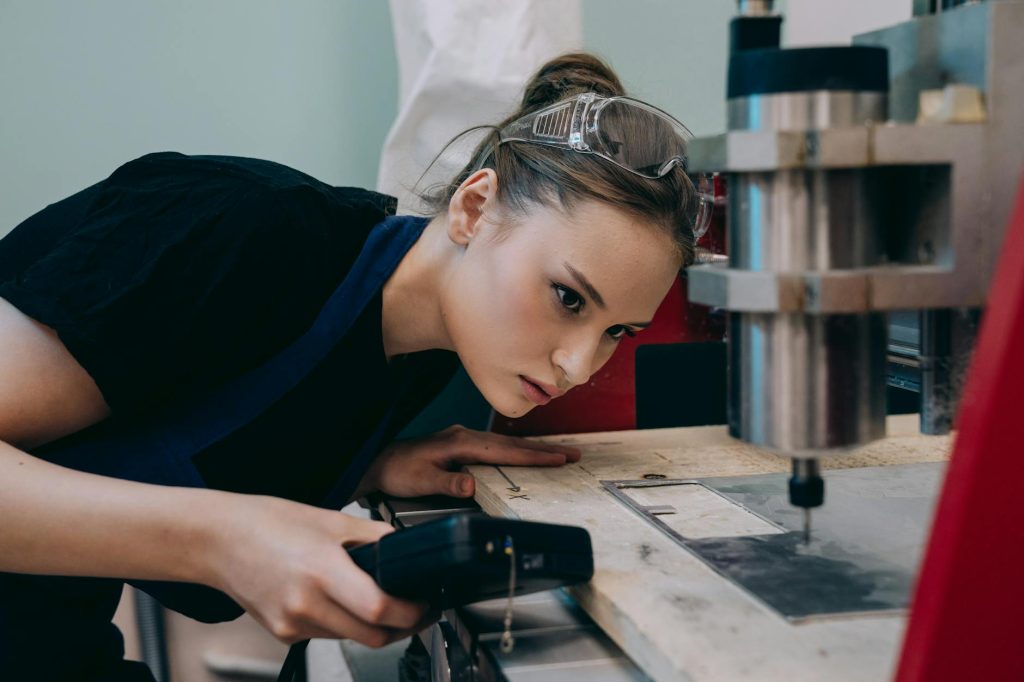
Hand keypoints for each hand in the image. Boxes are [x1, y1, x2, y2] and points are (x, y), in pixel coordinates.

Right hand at [209, 495, 435, 645]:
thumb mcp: (331, 520)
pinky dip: (342, 624)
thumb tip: (407, 549)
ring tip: (377, 600)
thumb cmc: (268, 524)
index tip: (426, 605)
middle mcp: (306, 604)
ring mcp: (293, 624)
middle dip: (402, 627)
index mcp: (322, 570)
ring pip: (351, 639)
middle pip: (372, 636)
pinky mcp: (284, 635)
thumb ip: (374, 537)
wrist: (219, 540)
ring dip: (372, 627)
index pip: (379, 609)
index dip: (412, 613)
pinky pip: (327, 636)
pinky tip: (337, 600)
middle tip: (416, 610)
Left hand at [358, 425, 581, 498]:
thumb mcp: (420, 481)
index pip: (505, 451)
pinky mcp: (462, 444)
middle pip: (512, 443)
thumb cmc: (397, 471)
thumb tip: (472, 485)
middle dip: (544, 449)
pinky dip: (517, 449)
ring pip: (507, 443)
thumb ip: (447, 483)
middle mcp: (465, 436)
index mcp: (460, 443)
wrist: (378, 462)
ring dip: (534, 448)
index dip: (533, 456)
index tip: (558, 459)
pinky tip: (526, 455)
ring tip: (559, 454)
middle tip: (573, 454)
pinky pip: (498, 446)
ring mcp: (464, 438)